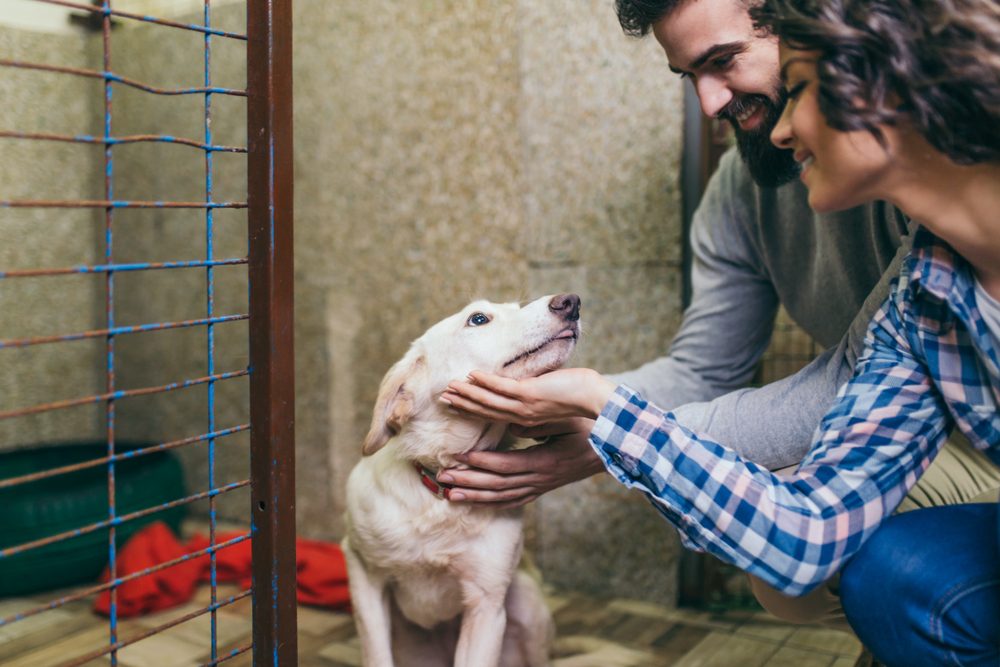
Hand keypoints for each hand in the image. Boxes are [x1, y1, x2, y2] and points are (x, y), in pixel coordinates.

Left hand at [438, 418, 604, 508]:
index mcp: (546, 462)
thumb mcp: (570, 420)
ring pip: (503, 496)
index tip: (459, 457)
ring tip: (449, 494)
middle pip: (498, 485)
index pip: (506, 465)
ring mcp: (542, 486)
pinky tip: (477, 502)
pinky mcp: (543, 488)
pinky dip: (493, 502)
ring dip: (474, 496)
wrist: (616, 450)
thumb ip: (542, 423)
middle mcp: (541, 479)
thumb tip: (514, 424)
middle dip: (469, 482)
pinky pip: (514, 500)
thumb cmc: (593, 428)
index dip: (481, 463)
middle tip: (442, 478)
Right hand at [439, 367, 616, 426]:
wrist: (598, 402)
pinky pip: (504, 388)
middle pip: (486, 410)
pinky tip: (472, 376)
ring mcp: (526, 407)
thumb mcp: (552, 402)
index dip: (474, 410)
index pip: (494, 414)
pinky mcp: (532, 395)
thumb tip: (523, 401)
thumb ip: (535, 401)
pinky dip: (487, 382)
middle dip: (464, 404)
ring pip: (490, 401)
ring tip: (450, 388)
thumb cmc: (581, 398)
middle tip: (444, 398)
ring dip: (468, 394)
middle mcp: (523, 416)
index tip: (458, 405)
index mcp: (527, 419)